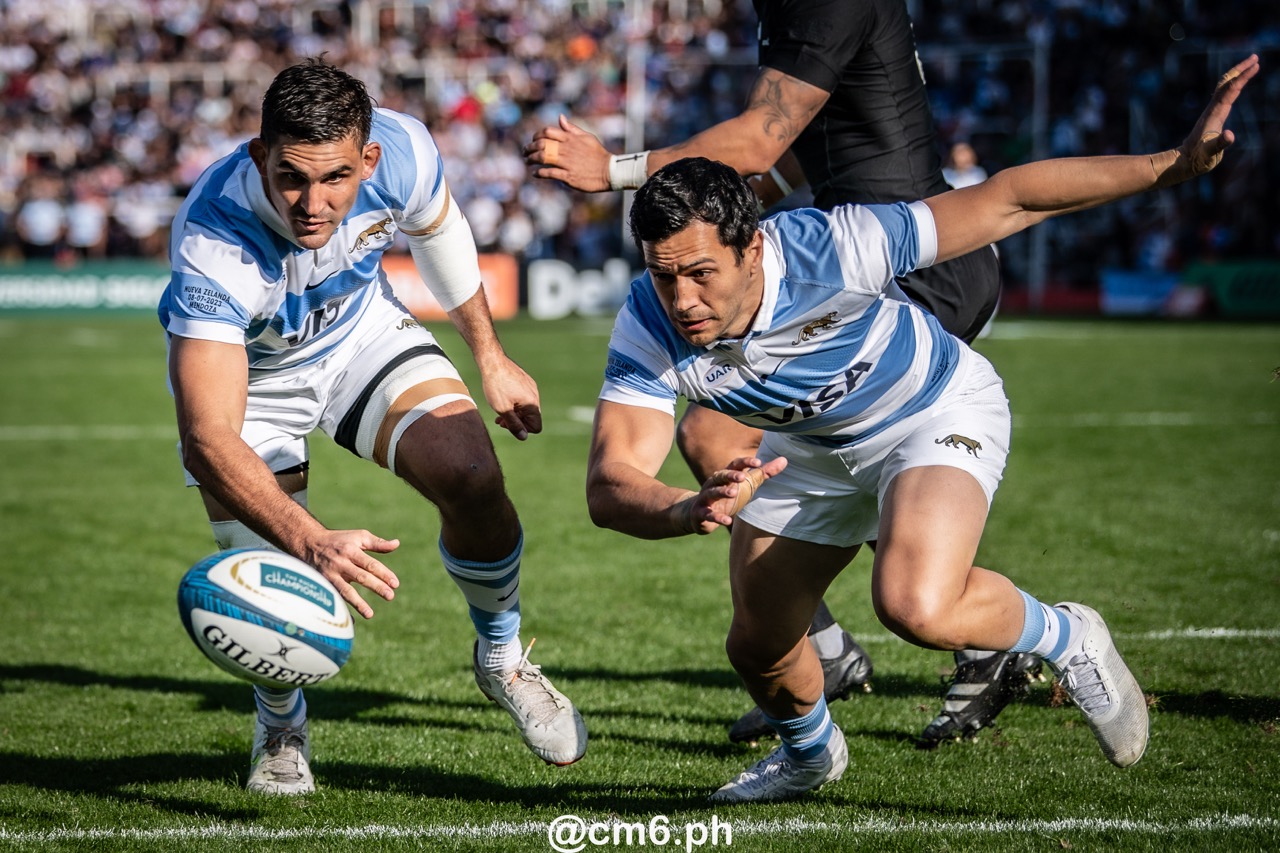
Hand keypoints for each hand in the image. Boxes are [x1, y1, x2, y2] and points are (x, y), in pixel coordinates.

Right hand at [300, 530, 400, 619]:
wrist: (308, 543)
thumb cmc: (339, 540)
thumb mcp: (358, 536)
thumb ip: (377, 543)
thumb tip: (396, 544)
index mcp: (351, 551)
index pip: (370, 564)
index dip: (384, 574)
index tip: (395, 584)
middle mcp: (340, 564)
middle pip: (361, 577)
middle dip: (376, 587)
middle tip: (391, 596)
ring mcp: (330, 575)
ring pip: (345, 591)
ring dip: (358, 603)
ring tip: (370, 614)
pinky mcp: (322, 584)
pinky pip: (333, 599)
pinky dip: (341, 610)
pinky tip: (352, 621)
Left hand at [480, 355, 542, 439]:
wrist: (493, 361)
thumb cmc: (496, 385)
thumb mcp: (503, 409)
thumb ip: (514, 425)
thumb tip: (523, 437)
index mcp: (532, 403)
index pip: (536, 427)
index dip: (522, 430)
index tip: (507, 425)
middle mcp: (535, 395)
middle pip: (531, 418)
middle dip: (516, 422)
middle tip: (500, 421)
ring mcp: (531, 387)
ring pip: (526, 407)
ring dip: (514, 413)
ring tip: (499, 412)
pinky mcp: (525, 380)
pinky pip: (523, 397)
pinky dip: (514, 402)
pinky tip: (501, 398)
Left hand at [524, 115, 612, 192]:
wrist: (609, 171)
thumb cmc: (598, 154)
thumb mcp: (587, 137)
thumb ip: (572, 128)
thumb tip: (560, 117)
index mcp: (570, 139)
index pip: (547, 132)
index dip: (536, 135)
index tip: (533, 140)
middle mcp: (567, 149)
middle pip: (541, 144)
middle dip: (530, 148)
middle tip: (525, 152)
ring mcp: (567, 163)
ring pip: (543, 158)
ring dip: (532, 159)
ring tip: (528, 161)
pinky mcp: (568, 176)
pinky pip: (550, 173)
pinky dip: (540, 173)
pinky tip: (535, 174)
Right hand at [679, 456, 787, 534]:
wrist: (699, 514)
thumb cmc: (727, 496)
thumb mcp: (746, 485)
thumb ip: (763, 473)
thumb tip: (785, 460)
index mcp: (725, 475)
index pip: (734, 465)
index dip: (745, 462)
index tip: (758, 462)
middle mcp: (713, 483)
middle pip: (721, 475)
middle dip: (730, 475)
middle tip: (741, 477)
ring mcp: (705, 498)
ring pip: (712, 492)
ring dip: (722, 492)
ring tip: (733, 493)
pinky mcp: (700, 513)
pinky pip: (708, 514)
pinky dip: (717, 517)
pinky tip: (728, 521)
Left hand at [1165, 54, 1258, 184]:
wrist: (1184, 161)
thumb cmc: (1199, 158)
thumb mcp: (1210, 152)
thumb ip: (1220, 144)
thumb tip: (1230, 136)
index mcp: (1215, 113)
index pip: (1231, 90)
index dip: (1243, 77)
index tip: (1256, 65)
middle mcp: (1213, 109)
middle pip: (1227, 83)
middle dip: (1241, 69)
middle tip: (1255, 57)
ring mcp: (1212, 111)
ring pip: (1225, 87)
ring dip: (1237, 75)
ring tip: (1250, 65)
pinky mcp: (1213, 116)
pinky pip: (1224, 95)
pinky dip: (1233, 85)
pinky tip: (1237, 85)